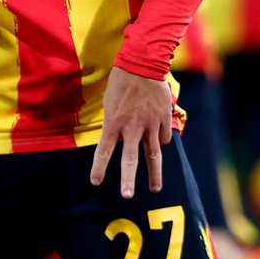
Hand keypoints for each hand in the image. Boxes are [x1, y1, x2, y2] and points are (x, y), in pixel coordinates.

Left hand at [90, 66, 174, 198]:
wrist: (143, 63)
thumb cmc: (122, 80)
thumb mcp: (110, 101)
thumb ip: (114, 122)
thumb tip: (119, 137)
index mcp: (114, 122)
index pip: (104, 151)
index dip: (98, 168)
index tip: (95, 182)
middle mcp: (132, 127)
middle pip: (130, 159)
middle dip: (128, 180)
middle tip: (127, 196)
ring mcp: (150, 124)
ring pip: (153, 155)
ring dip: (154, 174)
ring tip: (155, 189)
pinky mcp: (163, 119)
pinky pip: (164, 138)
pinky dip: (161, 142)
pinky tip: (160, 143)